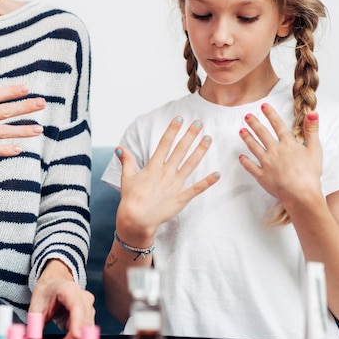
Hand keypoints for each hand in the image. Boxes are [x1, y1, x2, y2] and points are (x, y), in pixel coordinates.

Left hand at [29, 260, 95, 338]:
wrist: (54, 285)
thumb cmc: (46, 293)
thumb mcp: (35, 308)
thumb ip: (34, 327)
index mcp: (70, 290)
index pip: (77, 307)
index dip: (77, 323)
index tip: (75, 337)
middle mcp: (84, 299)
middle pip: (83, 323)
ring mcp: (88, 309)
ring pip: (86, 332)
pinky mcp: (88, 319)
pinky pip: (85, 335)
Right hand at [115, 117, 219, 246]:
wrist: (136, 219)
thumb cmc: (131, 199)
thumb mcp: (127, 178)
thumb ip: (127, 161)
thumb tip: (120, 148)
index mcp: (153, 167)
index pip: (165, 143)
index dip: (173, 130)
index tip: (180, 118)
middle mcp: (166, 172)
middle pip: (180, 150)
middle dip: (190, 135)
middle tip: (199, 123)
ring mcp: (175, 185)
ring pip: (191, 164)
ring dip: (200, 150)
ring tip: (209, 139)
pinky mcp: (181, 198)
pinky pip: (197, 188)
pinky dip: (207, 182)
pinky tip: (217, 174)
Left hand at [238, 104, 321, 204]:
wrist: (300, 193)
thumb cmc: (310, 173)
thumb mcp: (315, 149)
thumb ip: (312, 130)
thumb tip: (312, 113)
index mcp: (288, 144)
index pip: (278, 126)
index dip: (270, 115)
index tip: (263, 106)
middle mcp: (275, 151)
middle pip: (262, 134)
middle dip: (254, 123)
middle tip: (246, 116)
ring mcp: (267, 164)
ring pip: (254, 147)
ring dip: (247, 138)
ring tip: (241, 131)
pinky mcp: (262, 176)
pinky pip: (251, 167)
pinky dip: (245, 162)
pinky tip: (241, 157)